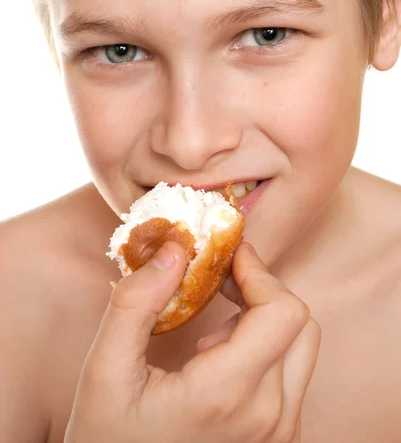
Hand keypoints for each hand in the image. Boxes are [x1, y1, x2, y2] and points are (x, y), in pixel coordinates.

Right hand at [65, 242, 319, 442]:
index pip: (283, 311)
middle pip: (299, 322)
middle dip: (262, 288)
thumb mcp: (105, 372)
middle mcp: (269, 416)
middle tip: (220, 280)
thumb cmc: (109, 441)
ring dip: (265, 317)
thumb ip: (136, 304)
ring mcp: (279, 432)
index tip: (227, 254)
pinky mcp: (279, 438)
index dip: (258, 271)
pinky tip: (222, 356)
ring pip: (300, 346)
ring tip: (215, 324)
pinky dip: (267, 346)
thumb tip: (174, 249)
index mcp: (227, 393)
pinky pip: (293, 373)